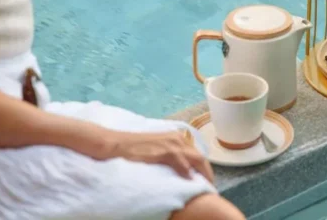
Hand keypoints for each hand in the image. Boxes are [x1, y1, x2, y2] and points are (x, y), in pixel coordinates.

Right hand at [95, 129, 213, 181]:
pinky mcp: (164, 150)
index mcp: (178, 138)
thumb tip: (182, 170)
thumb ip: (171, 156)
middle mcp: (178, 139)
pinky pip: (181, 161)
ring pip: (195, 159)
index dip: (204, 169)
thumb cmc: (135, 149)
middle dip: (207, 173)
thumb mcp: (157, 149)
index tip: (207, 181)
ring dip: (202, 174)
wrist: (117, 144)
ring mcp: (172, 143)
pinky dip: (187, 171)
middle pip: (200, 158)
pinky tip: (190, 180)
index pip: (197, 155)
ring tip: (205, 188)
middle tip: (210, 188)